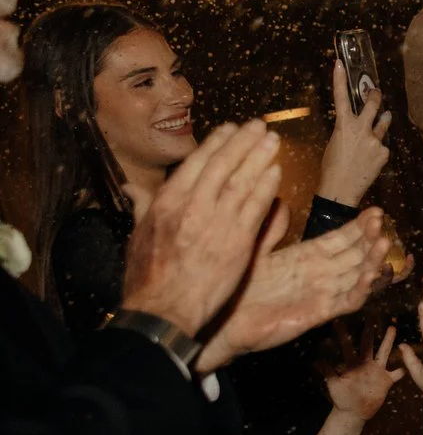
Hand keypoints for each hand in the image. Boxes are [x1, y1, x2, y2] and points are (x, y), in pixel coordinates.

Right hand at [119, 121, 282, 336]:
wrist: (163, 309)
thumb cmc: (148, 276)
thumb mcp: (138, 236)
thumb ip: (143, 207)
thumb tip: (133, 187)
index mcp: (166, 202)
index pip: (196, 163)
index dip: (216, 143)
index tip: (231, 129)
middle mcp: (192, 206)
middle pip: (222, 166)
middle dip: (243, 142)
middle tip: (260, 125)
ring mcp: (216, 223)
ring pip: (242, 181)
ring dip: (259, 157)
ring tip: (273, 140)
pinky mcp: (237, 242)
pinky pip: (255, 208)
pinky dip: (266, 187)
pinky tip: (276, 172)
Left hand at [196, 208, 388, 372]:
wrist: (224, 322)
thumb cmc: (238, 288)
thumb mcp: (255, 251)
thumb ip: (270, 229)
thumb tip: (280, 201)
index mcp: (307, 257)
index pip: (341, 239)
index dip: (359, 227)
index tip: (375, 212)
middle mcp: (320, 275)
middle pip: (356, 255)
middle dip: (371, 239)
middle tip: (382, 223)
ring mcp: (322, 294)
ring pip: (358, 276)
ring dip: (374, 261)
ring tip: (384, 244)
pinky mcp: (318, 313)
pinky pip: (347, 301)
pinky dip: (362, 290)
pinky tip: (371, 275)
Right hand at [315, 58, 392, 207]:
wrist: (341, 190)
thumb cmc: (332, 167)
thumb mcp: (334, 143)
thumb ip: (348, 131)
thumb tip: (357, 127)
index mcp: (343, 125)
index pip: (340, 97)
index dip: (340, 79)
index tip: (340, 64)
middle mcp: (362, 129)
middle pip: (373, 105)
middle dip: (375, 96)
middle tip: (376, 90)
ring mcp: (376, 140)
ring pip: (383, 124)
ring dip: (384, 119)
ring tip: (386, 115)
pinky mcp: (384, 152)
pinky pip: (382, 145)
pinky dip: (377, 149)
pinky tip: (370, 159)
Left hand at [324, 324, 401, 421]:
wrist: (354, 411)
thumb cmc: (342, 398)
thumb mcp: (334, 385)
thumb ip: (328, 373)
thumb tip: (317, 361)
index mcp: (352, 364)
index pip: (347, 346)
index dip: (343, 335)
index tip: (339, 322)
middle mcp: (366, 364)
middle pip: (368, 344)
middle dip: (369, 331)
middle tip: (371, 316)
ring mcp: (377, 371)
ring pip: (384, 352)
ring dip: (389, 341)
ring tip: (393, 328)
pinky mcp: (387, 380)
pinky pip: (398, 373)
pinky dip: (404, 369)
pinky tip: (412, 362)